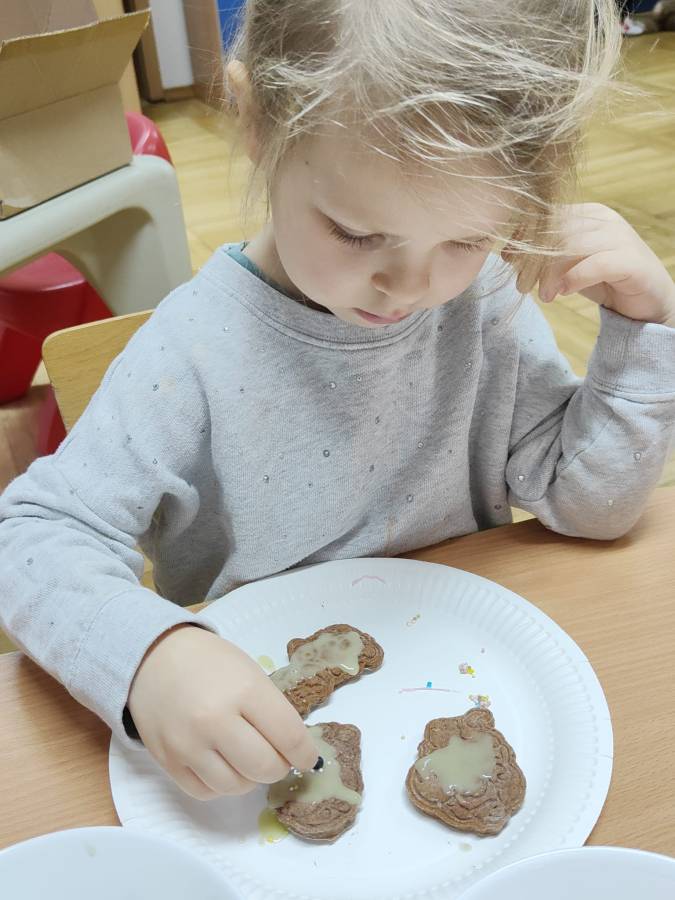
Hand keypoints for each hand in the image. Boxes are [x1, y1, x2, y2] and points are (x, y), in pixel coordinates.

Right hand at [127, 625, 318, 799]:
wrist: (154, 658)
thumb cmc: (210, 662)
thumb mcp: (250, 673)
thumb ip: (273, 710)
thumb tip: (295, 750)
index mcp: (244, 690)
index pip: (289, 736)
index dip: (305, 753)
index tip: (308, 757)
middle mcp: (216, 720)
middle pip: (265, 768)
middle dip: (279, 767)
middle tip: (276, 757)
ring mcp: (189, 744)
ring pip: (236, 787)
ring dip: (250, 778)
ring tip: (246, 758)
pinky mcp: (168, 761)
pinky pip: (206, 793)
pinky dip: (221, 785)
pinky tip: (222, 764)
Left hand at [503, 203, 674, 327]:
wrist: (645, 302)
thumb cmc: (603, 280)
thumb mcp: (567, 265)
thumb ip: (543, 257)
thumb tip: (508, 253)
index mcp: (588, 214)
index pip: (548, 216)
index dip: (524, 236)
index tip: (507, 258)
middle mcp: (604, 220)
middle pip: (557, 231)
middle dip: (533, 259)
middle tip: (521, 285)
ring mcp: (621, 237)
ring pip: (573, 246)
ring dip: (550, 273)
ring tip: (543, 295)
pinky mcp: (632, 261)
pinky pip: (597, 264)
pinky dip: (574, 278)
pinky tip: (562, 293)